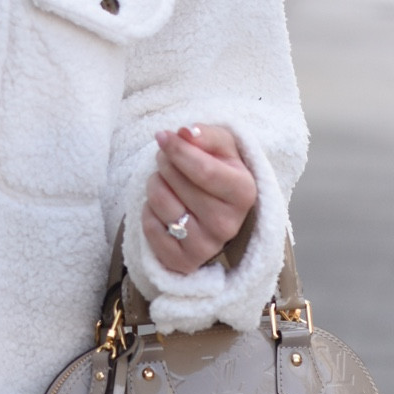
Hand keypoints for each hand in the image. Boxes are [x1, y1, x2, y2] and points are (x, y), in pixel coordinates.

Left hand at [142, 125, 256, 275]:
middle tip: (168, 161)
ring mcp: (207, 246)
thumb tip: (184, 132)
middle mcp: (229, 224)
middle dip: (165, 163)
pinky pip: (151, 228)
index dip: (178, 150)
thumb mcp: (222, 147)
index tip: (164, 136)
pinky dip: (149, 211)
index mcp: (244, 192)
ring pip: (160, 203)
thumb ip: (205, 135)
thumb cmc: (218, 173)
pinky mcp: (183, 261)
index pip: (204, 170)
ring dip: (155, 184)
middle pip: (178, 183)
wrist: (216, 211)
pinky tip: (163, 209)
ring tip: (165, 182)